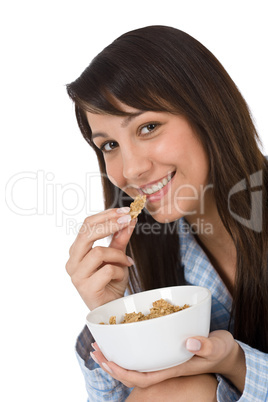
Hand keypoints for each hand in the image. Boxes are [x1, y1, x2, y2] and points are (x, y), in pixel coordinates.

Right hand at [66, 207, 136, 309]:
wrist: (112, 307)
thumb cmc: (111, 281)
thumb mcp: (117, 255)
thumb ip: (120, 238)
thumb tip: (129, 218)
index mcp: (77, 250)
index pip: (86, 225)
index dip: (106, 215)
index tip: (125, 211)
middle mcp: (72, 261)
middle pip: (86, 234)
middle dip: (109, 224)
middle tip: (128, 220)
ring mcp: (77, 275)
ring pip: (98, 252)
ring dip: (118, 254)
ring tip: (127, 261)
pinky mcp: (86, 288)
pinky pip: (107, 270)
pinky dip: (120, 270)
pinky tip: (123, 273)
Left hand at [90, 330, 245, 391]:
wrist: (226, 353)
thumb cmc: (221, 351)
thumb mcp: (217, 347)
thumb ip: (205, 346)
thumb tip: (188, 341)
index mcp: (173, 369)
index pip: (142, 378)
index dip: (123, 373)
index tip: (107, 362)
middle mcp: (165, 366)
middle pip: (132, 372)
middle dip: (111, 364)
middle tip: (95, 350)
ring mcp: (164, 359)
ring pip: (135, 363)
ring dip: (116, 355)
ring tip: (100, 346)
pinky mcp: (166, 350)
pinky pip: (143, 353)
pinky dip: (130, 347)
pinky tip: (122, 337)